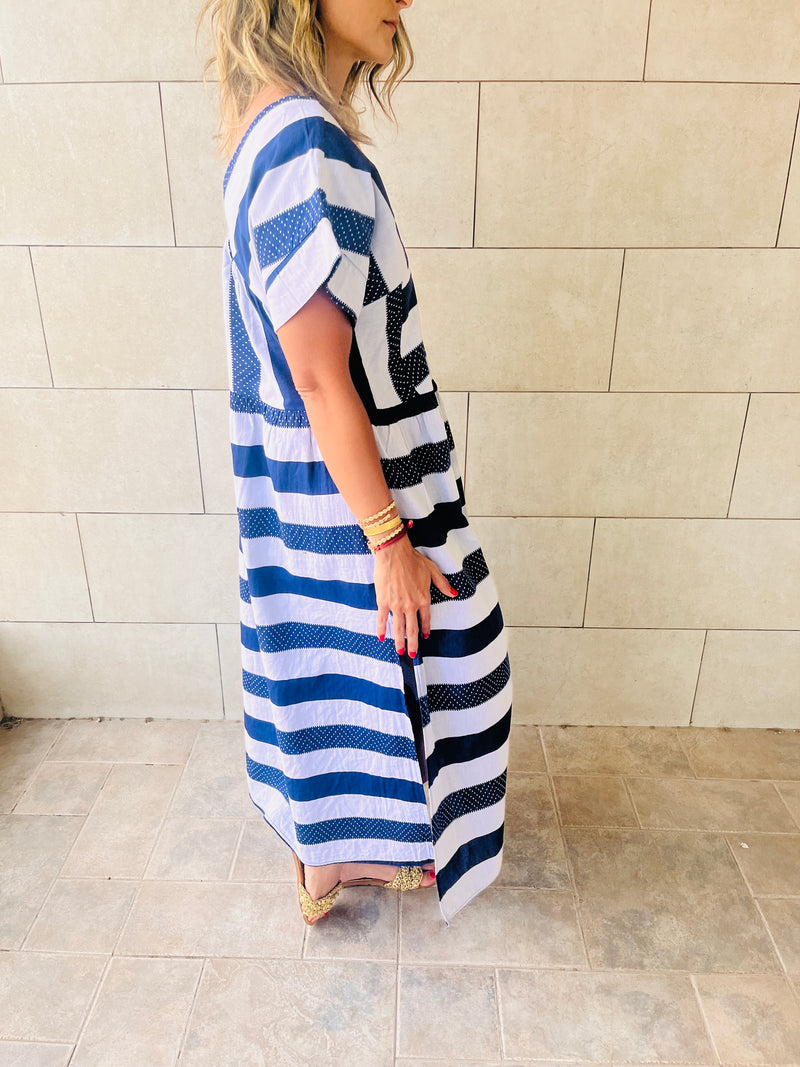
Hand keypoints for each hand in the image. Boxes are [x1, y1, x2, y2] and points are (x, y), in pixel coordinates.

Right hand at [373, 534, 457, 655]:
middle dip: (412, 643)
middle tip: (412, 653)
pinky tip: (381, 637)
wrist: (394, 553)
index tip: (424, 636)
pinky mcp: (383, 601)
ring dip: (399, 640)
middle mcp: (411, 605)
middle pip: (412, 628)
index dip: (424, 628)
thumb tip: (454, 593)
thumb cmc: (413, 559)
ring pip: (398, 627)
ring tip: (399, 651)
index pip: (425, 618)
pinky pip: (382, 618)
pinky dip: (381, 629)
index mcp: (423, 598)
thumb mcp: (432, 571)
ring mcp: (396, 605)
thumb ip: (443, 584)